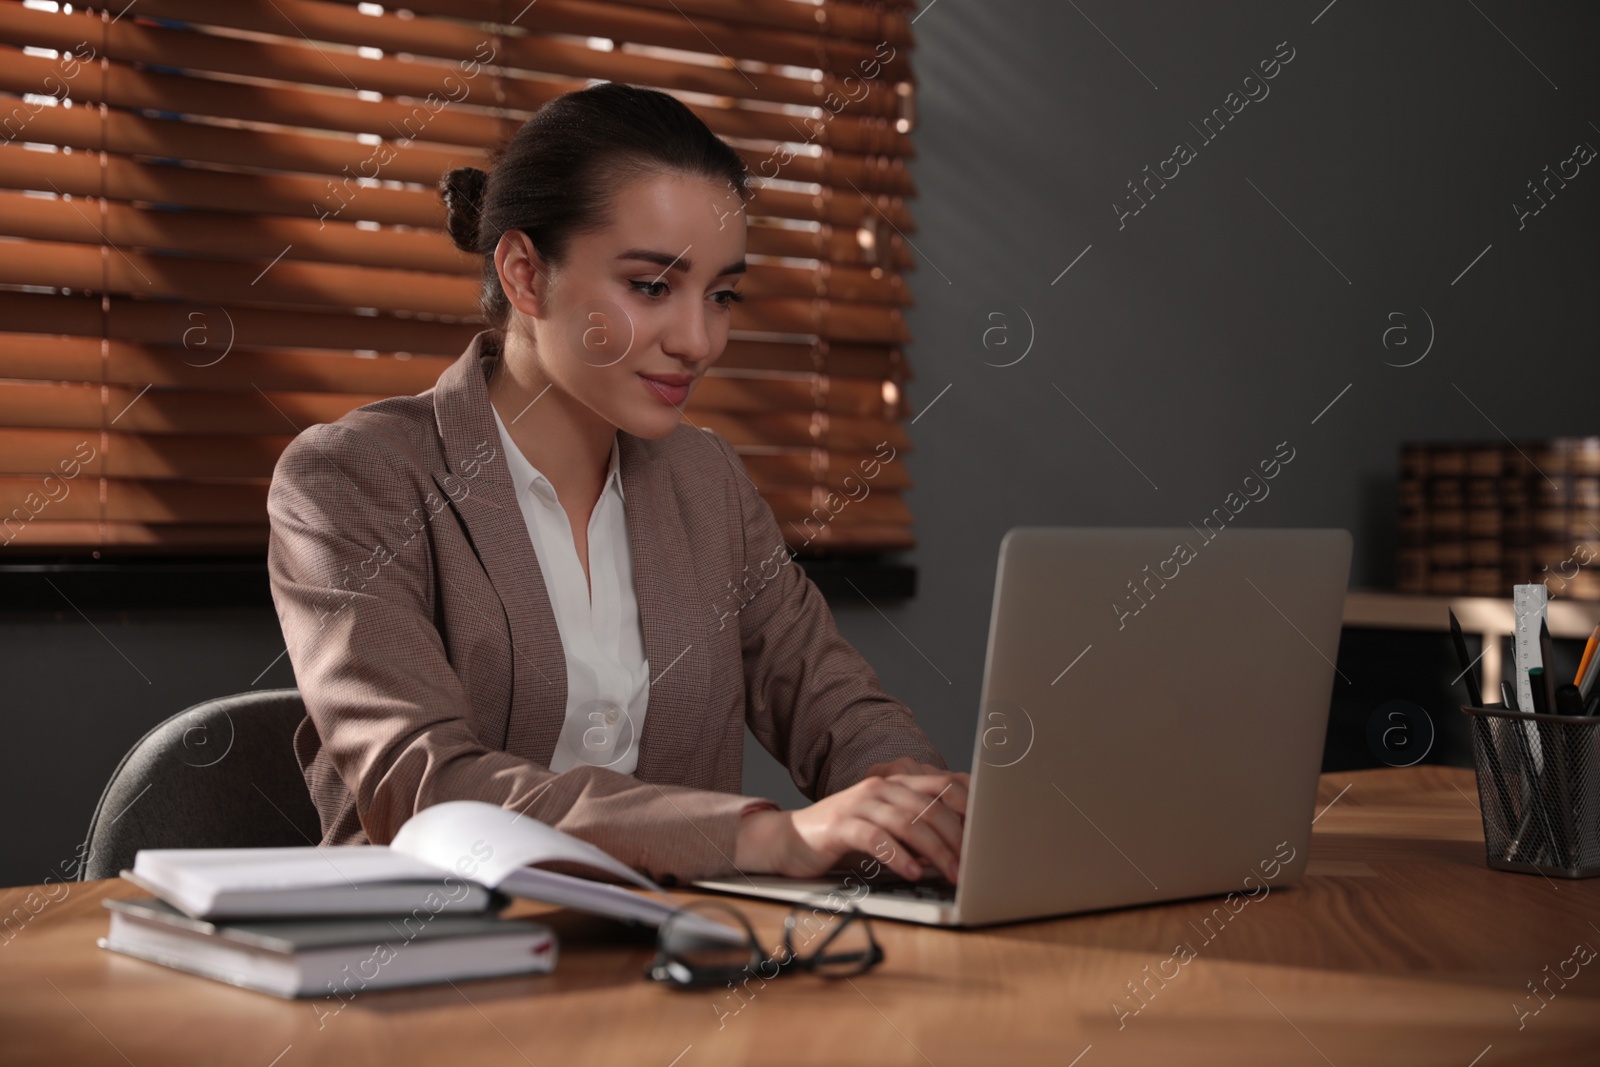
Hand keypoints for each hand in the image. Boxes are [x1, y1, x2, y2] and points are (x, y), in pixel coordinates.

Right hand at [733, 768, 967, 882]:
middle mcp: (881, 787)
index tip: (992, 830)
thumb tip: (960, 850)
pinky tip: (911, 873)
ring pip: (907, 821)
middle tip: (974, 865)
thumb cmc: (843, 836)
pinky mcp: (840, 825)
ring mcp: (859, 803)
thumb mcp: (885, 828)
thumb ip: (917, 831)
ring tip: (952, 873)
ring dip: (935, 850)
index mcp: (897, 784)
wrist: (788, 838)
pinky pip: (875, 838)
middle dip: (958, 837)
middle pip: (931, 806)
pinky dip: (897, 855)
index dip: (972, 805)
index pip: (945, 785)